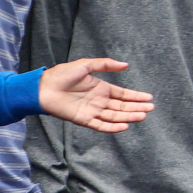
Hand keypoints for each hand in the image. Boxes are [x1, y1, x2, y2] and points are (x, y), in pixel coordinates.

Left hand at [37, 59, 153, 132]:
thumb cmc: (62, 74)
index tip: (149, 98)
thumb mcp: (85, 65)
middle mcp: (99, 101)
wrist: (42, 88)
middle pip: (122, 106)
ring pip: (114, 116)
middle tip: (150, 109)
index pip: (122, 94)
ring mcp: (92, 111)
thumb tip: (125, 65)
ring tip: (142, 116)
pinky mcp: (83, 119)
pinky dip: (112, 127)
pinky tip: (124, 126)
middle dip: (136, 108)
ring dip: (128, 117)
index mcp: (101, 88)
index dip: (135, 96)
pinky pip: (100, 125)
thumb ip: (105, 64)